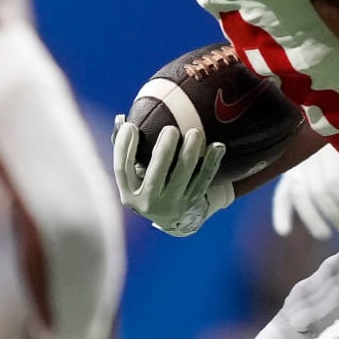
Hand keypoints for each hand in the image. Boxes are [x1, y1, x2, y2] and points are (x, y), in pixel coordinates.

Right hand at [112, 115, 232, 235]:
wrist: (173, 218)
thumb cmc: (149, 185)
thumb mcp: (134, 175)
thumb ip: (127, 150)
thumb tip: (121, 119)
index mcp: (129, 193)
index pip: (122, 168)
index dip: (123, 147)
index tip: (131, 126)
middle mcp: (148, 202)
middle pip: (155, 175)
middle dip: (163, 151)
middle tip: (171, 129)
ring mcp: (172, 206)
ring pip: (181, 178)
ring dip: (189, 154)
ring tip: (195, 133)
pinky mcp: (192, 204)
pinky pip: (203, 181)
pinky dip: (211, 163)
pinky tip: (217, 146)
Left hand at [272, 144, 338, 239]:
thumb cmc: (330, 153)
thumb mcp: (314, 170)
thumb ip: (309, 191)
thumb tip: (309, 221)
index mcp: (293, 169)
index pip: (284, 192)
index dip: (282, 213)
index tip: (284, 232)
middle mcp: (303, 162)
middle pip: (306, 195)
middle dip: (314, 220)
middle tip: (325, 235)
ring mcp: (320, 156)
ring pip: (324, 191)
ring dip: (336, 213)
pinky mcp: (338, 154)